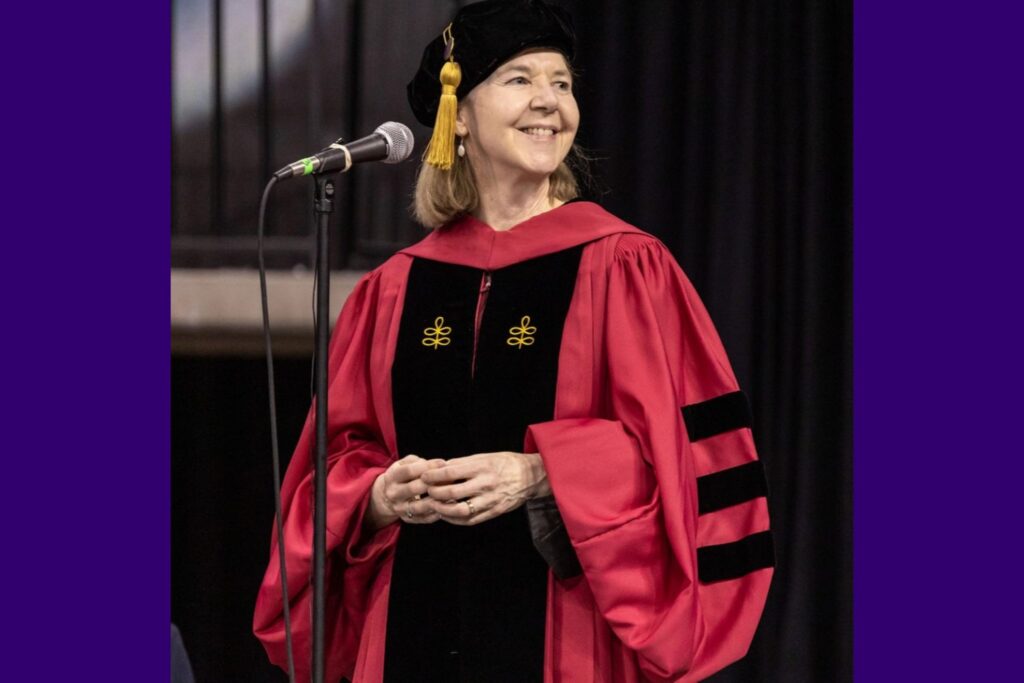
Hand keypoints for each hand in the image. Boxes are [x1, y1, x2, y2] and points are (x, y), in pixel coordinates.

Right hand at [366, 455, 446, 529]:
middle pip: (413, 488)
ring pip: (419, 506)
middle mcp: (393, 494)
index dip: (427, 466)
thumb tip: (435, 465)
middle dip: (432, 482)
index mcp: (391, 477)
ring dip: (436, 500)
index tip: (443, 463)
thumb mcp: (403, 464)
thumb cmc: (402, 476)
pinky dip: (436, 513)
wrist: (386, 497)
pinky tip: (447, 506)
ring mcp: (400, 508)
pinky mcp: (407, 519)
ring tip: (450, 493)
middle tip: (450, 478)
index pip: (409, 471)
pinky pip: (424, 518)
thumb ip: (417, 461)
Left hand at [420, 451, 550, 525]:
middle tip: (426, 492)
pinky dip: (455, 520)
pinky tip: (447, 515)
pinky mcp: (494, 512)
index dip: (433, 475)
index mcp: (481, 466)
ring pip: (460, 510)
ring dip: (442, 510)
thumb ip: (463, 463)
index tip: (423, 476)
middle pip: (452, 492)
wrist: (531, 476)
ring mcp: (490, 500)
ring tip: (434, 506)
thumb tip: (440, 468)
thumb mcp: (485, 457)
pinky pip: (470, 520)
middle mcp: (485, 483)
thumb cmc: (505, 463)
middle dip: (434, 493)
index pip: (450, 472)